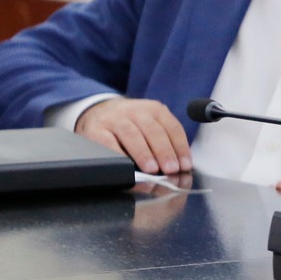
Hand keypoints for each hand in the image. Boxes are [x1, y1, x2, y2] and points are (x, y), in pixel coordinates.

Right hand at [77, 97, 191, 174]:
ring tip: (152, 169)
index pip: (172, 127)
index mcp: (154, 109)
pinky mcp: (95, 129)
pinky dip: (118, 154)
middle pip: (153, 130)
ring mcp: (114, 119)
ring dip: (144, 153)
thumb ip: (164, 142)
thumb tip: (178, 167)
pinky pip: (107, 142)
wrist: (97, 112)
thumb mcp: (149, 125)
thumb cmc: (130, 125)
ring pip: (131, 134)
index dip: (180, 147)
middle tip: (171, 169)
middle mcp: (135, 111)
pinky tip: (126, 166)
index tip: (184, 165)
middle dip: (164, 151)